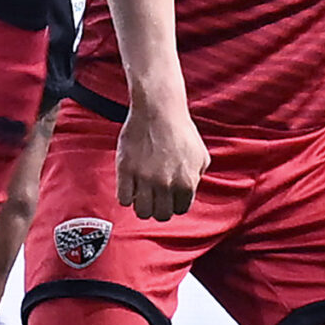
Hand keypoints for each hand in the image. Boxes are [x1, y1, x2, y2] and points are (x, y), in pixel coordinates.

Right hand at [115, 93, 206, 222]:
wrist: (158, 109)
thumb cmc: (181, 130)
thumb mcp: (201, 157)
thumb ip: (197, 178)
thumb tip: (189, 191)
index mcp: (186, 184)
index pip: (179, 210)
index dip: (174, 203)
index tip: (168, 196)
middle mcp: (166, 185)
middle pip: (160, 215)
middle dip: (158, 208)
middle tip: (154, 197)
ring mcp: (144, 178)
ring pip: (142, 212)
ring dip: (142, 205)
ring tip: (141, 194)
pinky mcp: (126, 170)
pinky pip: (123, 198)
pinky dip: (126, 197)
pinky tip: (129, 187)